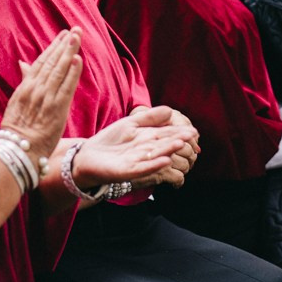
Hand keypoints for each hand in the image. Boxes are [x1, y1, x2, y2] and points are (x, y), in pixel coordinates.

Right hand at [0, 29, 82, 161]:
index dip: (53, 47)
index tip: (63, 35)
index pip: (42, 62)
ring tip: (77, 37)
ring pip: (59, 70)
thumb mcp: (16, 101)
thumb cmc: (17, 128)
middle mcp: (35, 89)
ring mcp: (46, 98)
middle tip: (75, 30)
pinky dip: (72, 72)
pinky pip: (66, 87)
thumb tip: (23, 62)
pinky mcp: (56, 108)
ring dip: (69, 52)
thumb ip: (24, 81)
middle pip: (52, 62)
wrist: (19, 149)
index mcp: (25, 87)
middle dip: (64, 45)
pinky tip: (78, 60)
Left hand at [71, 106, 199, 191]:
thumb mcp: (130, 123)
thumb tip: (170, 110)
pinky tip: (164, 160)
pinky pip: (143, 168)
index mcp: (147, 139)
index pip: (165, 134)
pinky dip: (154, 164)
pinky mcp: (127, 171)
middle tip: (191, 136)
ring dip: (168, 150)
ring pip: (155, 155)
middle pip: (163, 144)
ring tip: (180, 144)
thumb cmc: (110, 140)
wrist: (89, 156)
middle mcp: (145, 151)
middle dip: (177, 140)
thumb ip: (148, 117)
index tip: (193, 130)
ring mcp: (137, 162)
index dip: (178, 132)